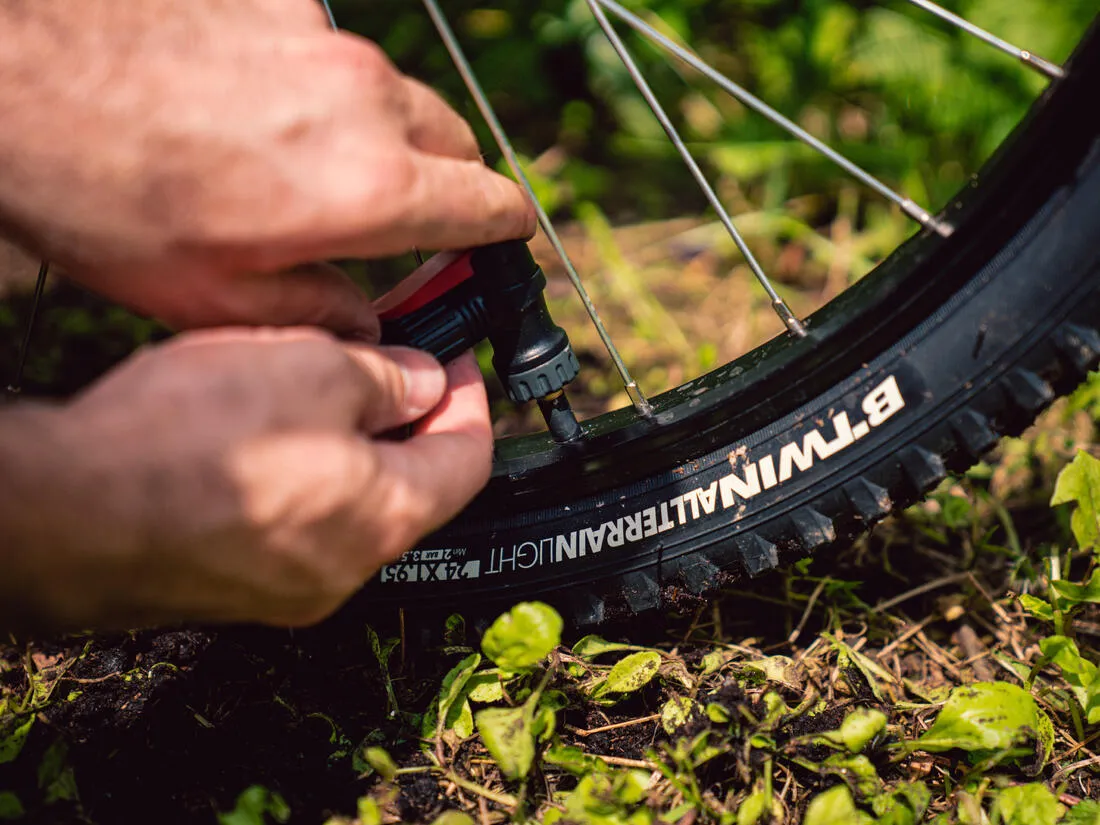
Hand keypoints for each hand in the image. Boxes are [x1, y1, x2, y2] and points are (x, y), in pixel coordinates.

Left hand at [0, 0, 534, 336]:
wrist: (13, 80)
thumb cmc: (100, 197)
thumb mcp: (214, 300)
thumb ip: (319, 312)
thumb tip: (365, 320)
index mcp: (368, 190)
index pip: (495, 206)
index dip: (504, 235)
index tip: (497, 245)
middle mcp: (366, 103)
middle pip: (461, 143)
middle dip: (446, 185)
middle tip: (398, 218)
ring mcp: (323, 39)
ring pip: (400, 97)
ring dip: (381, 136)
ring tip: (307, 165)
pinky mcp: (281, 0)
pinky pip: (332, 51)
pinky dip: (319, 86)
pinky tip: (254, 108)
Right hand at [0, 329, 492, 629]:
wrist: (63, 514)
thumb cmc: (188, 440)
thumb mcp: (313, 368)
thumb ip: (388, 378)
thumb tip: (425, 382)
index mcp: (387, 519)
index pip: (468, 460)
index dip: (472, 400)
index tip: (458, 360)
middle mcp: (347, 569)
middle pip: (411, 488)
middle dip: (410, 420)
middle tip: (394, 364)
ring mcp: (288, 589)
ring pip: (350, 507)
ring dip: (353, 447)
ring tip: (321, 387)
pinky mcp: (234, 588)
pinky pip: (294, 528)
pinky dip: (303, 480)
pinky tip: (265, 435)